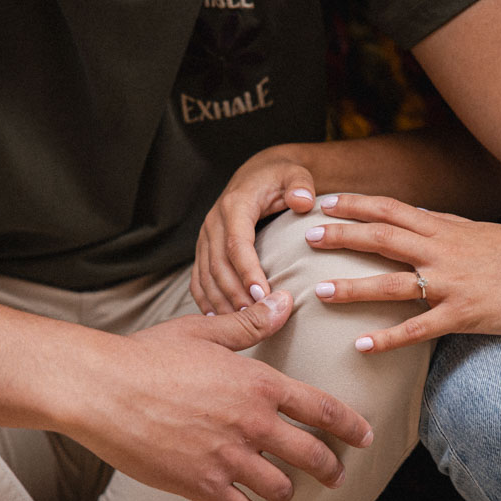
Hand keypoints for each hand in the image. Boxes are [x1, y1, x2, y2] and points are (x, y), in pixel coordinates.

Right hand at [67, 292, 373, 500]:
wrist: (102, 389)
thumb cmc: (148, 355)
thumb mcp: (205, 332)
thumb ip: (251, 324)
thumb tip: (285, 303)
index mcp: (259, 384)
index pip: (322, 410)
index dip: (350, 427)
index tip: (364, 438)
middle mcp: (252, 424)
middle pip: (312, 456)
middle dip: (330, 468)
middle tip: (334, 476)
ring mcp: (228, 458)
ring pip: (280, 488)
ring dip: (285, 490)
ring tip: (283, 489)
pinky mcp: (201, 485)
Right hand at [191, 149, 318, 314]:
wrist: (256, 174)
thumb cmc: (279, 178)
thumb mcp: (295, 174)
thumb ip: (301, 185)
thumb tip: (303, 201)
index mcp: (235, 206)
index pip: (238, 244)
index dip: (249, 271)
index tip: (264, 295)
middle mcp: (213, 223)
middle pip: (219, 265)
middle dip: (236, 294)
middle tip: (255, 319)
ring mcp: (205, 238)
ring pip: (206, 276)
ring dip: (221, 302)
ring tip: (240, 326)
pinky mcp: (203, 250)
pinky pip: (198, 279)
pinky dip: (206, 301)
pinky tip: (218, 320)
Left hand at [304, 193, 500, 350]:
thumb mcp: (478, 232)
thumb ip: (442, 226)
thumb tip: (413, 217)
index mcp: (445, 229)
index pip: (392, 210)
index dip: (356, 205)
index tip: (324, 202)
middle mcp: (443, 252)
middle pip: (383, 239)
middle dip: (343, 236)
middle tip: (307, 237)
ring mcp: (452, 284)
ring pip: (393, 284)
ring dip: (353, 287)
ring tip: (319, 291)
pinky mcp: (464, 315)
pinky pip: (419, 329)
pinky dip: (389, 338)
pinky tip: (362, 345)